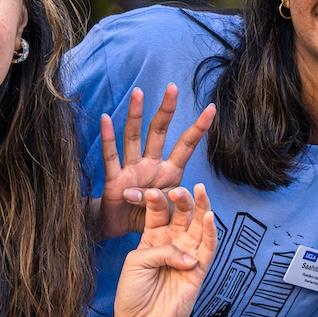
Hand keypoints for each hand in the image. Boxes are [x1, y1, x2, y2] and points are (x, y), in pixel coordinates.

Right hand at [94, 84, 215, 238]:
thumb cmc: (149, 217)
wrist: (122, 229)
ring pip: (134, 137)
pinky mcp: (114, 179)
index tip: (212, 107)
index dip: (198, 128)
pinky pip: (110, 156)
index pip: (186, 145)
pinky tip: (105, 119)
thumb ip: (165, 203)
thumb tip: (147, 194)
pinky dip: (108, 138)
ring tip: (139, 92)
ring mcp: (131, 168)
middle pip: (159, 132)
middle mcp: (151, 164)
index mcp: (170, 172)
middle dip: (166, 110)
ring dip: (136, 115)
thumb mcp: (168, 213)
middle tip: (172, 87)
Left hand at [109, 185, 218, 316]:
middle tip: (177, 189)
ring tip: (200, 191)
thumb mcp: (136, 263)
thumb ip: (161, 251)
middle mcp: (172, 245)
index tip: (150, 192)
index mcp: (152, 240)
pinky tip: (210, 217)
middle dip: (181, 200)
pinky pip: (208, 249)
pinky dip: (210, 233)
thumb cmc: (133, 294)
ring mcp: (187, 257)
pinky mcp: (199, 271)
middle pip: (181, 216)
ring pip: (198, 228)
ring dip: (200, 209)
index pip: (157, 214)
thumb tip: (188, 256)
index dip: (155, 202)